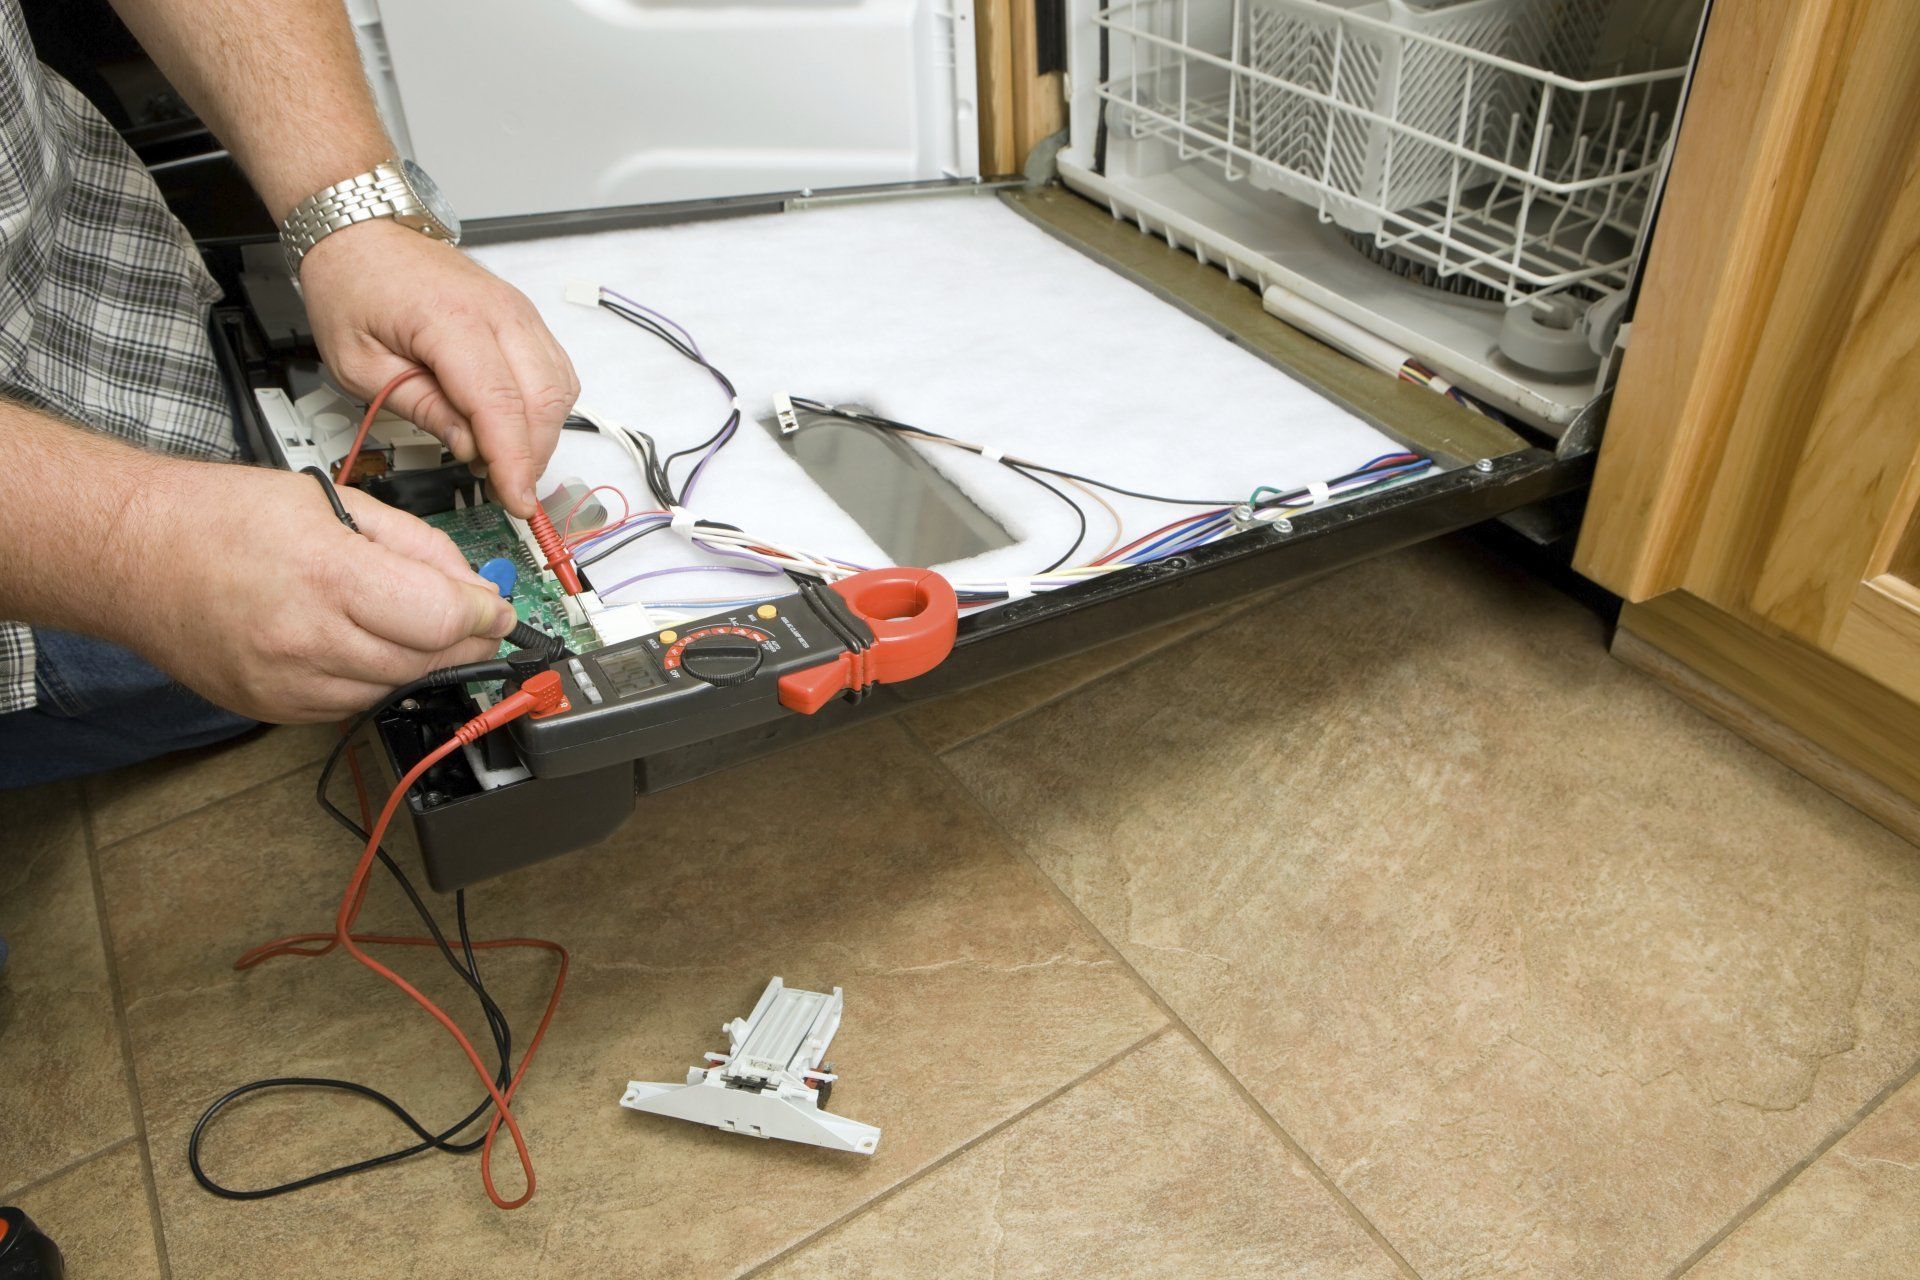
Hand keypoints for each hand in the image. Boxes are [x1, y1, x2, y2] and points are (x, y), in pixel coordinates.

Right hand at [126, 462, 517, 721]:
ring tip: (413, 625)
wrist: (131, 554)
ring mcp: (287, 684)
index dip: (488, 615)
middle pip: (427, 660)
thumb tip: (474, 587)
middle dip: (465, 642)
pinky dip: (374, 679)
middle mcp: (308, 639)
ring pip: (395, 688)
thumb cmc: (220, 517)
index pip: (445, 618)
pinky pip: (352, 705)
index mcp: (329, 575)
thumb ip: (416, 547)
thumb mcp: (335, 503)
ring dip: (422, 662)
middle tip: (478, 622)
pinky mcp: (272, 709)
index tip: (501, 609)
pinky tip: (362, 645)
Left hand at [298, 220, 579, 517]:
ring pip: (560, 388)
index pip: (501, 404)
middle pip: (543, 399)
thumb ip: (418, 405)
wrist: (364, 233)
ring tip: (504, 459)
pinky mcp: (524, 317)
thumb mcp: (358, 362)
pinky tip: (516, 427)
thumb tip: (468, 445)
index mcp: (451, 320)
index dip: (513, 460)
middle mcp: (499, 311)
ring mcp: (518, 311)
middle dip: (531, 456)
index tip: (514, 500)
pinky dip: (546, 408)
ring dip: (541, 434)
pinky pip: (556, 371)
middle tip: (504, 489)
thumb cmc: (353, 287)